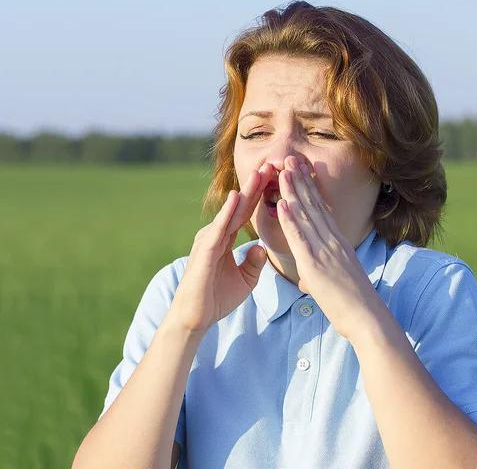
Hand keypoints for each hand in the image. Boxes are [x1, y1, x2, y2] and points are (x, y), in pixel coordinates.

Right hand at [169, 163, 273, 332]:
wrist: (195, 318)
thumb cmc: (216, 299)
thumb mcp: (245, 280)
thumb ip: (254, 263)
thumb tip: (262, 249)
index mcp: (226, 239)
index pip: (246, 212)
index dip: (260, 195)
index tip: (275, 178)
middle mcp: (216, 234)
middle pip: (240, 206)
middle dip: (255, 186)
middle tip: (270, 164)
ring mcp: (209, 240)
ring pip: (231, 212)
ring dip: (245, 192)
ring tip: (259, 173)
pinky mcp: (205, 250)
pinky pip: (219, 228)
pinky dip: (228, 212)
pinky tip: (236, 198)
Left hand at [276, 155, 383, 341]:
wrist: (367, 318)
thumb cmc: (352, 304)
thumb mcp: (334, 282)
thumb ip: (317, 276)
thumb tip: (307, 280)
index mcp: (337, 241)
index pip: (322, 208)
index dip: (310, 187)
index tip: (301, 170)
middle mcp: (332, 240)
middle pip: (313, 204)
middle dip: (300, 179)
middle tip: (290, 158)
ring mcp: (324, 250)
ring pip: (305, 215)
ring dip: (292, 191)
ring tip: (283, 170)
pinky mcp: (315, 264)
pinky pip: (300, 238)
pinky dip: (289, 219)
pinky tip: (281, 203)